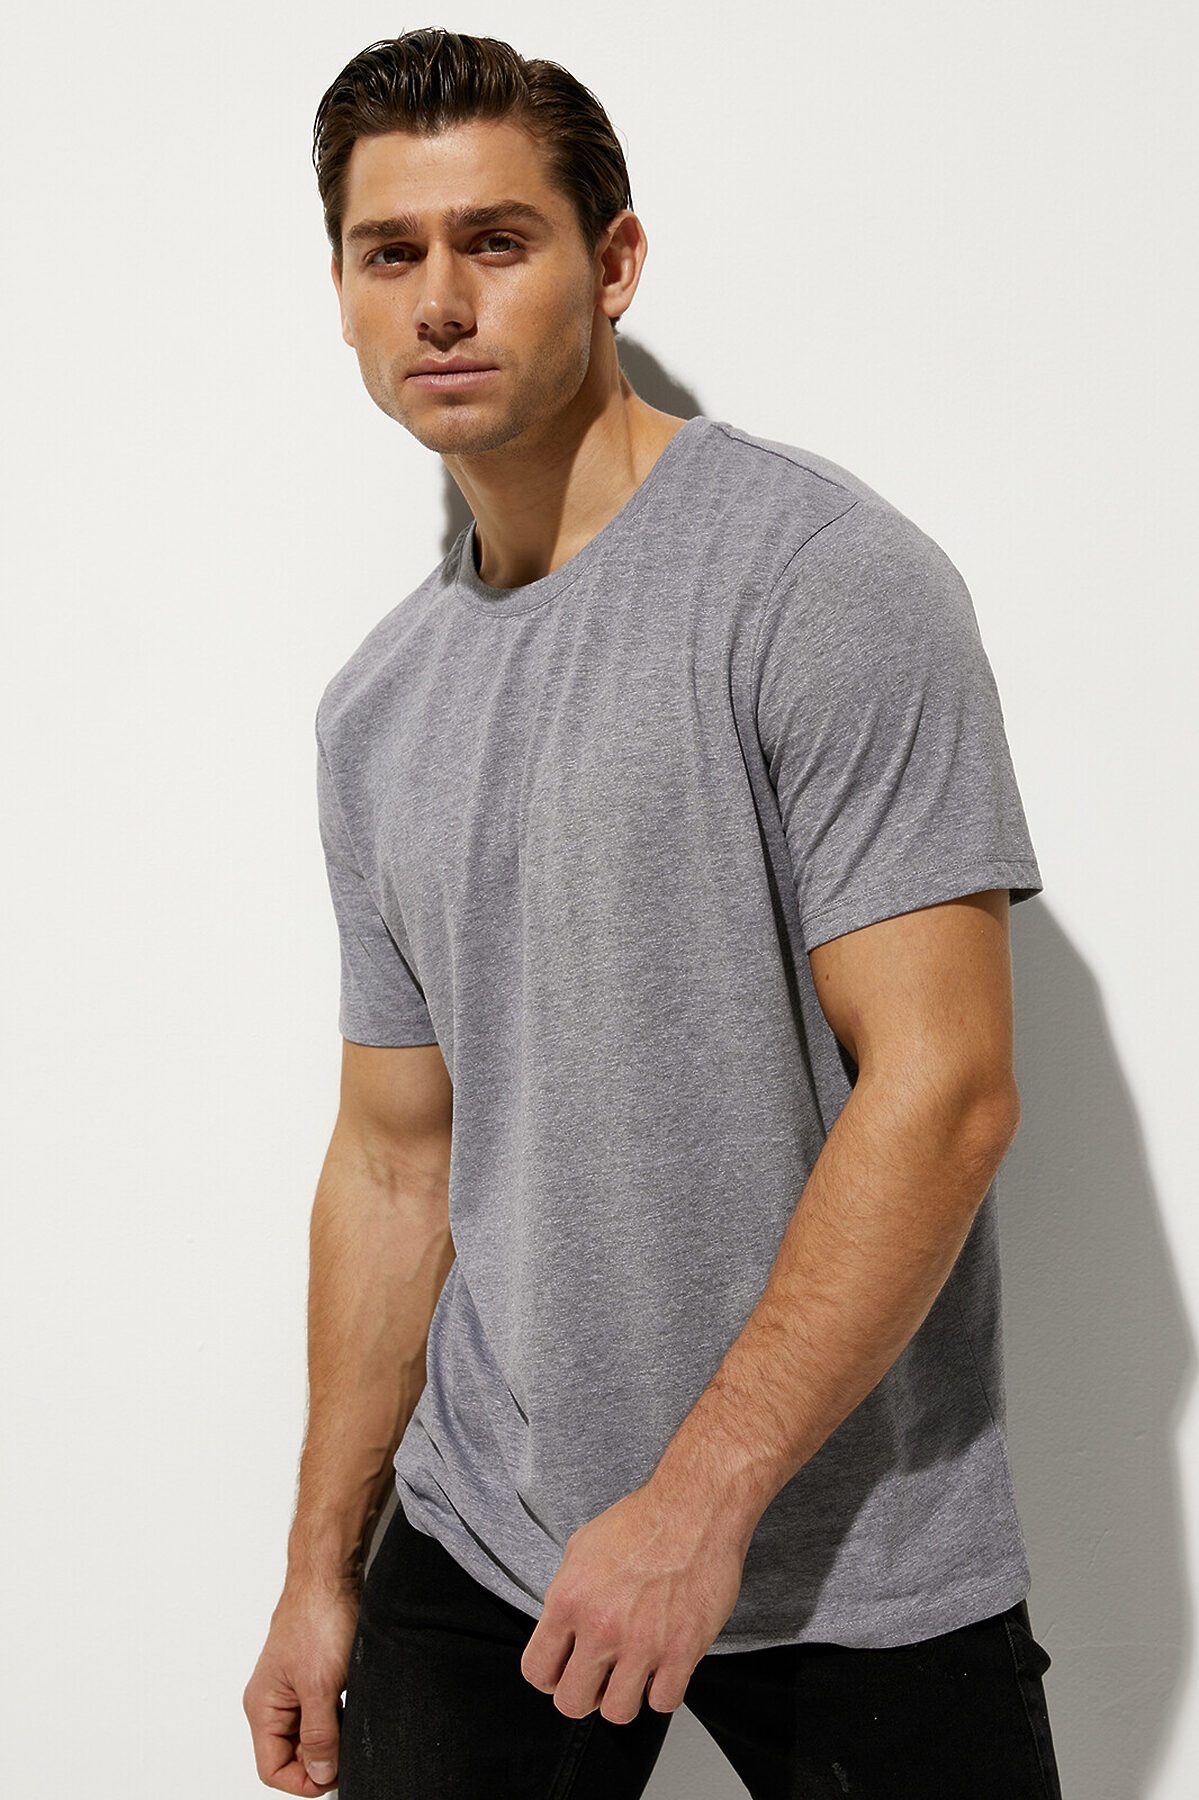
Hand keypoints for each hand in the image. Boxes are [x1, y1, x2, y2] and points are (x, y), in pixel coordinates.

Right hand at [243, 1577, 360, 1793]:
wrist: (330, 1571)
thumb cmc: (317, 1616)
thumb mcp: (321, 1685)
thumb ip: (319, 1735)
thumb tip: (318, 1774)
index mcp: (262, 1706)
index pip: (272, 1768)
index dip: (302, 1780)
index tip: (333, 1773)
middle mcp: (273, 1699)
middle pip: (291, 1754)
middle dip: (319, 1757)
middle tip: (347, 1746)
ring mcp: (292, 1685)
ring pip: (310, 1732)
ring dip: (331, 1735)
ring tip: (351, 1721)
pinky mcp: (313, 1672)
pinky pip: (323, 1710)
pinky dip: (338, 1715)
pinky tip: (354, 1704)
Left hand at [519, 1481, 746, 1723]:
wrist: (693, 1509)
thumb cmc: (641, 1522)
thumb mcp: (581, 1548)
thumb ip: (566, 1594)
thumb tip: (562, 1628)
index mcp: (568, 1600)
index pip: (538, 1670)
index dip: (550, 1678)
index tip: (563, 1673)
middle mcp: (600, 1627)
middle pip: (572, 1703)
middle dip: (584, 1695)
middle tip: (599, 1679)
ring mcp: (642, 1643)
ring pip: (618, 1712)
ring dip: (623, 1697)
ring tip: (632, 1674)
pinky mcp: (682, 1651)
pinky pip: (664, 1702)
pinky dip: (663, 1692)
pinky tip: (664, 1668)